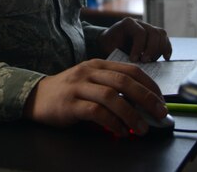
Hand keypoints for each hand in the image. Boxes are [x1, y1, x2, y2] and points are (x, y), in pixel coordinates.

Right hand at [23, 59, 166, 136]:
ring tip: (142, 129)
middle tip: (160, 114)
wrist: (35, 96)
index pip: (131, 70)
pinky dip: (111, 122)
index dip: (150, 85)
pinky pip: (95, 112)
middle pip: (124, 81)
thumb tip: (141, 106)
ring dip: (131, 114)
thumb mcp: (91, 82)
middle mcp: (90, 72)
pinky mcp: (69, 104)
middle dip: (146, 98)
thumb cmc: (68, 92)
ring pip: (111, 96)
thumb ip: (112, 89)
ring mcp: (79, 86)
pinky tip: (120, 131)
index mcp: (99, 65)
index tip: (161, 100)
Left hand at [98, 17, 171, 62]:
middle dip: (151, 49)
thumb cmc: (109, 45)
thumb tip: (131, 64)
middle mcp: (140, 23)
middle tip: (145, 61)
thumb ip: (119, 53)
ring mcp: (148, 27)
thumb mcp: (109, 47)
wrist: (109, 41)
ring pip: (161, 34)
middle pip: (153, 33)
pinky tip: (165, 57)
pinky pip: (164, 38)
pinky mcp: (153, 35)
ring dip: (160, 49)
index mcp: (128, 23)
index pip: (140, 33)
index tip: (134, 60)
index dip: (139, 47)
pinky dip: (167, 47)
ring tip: (152, 61)